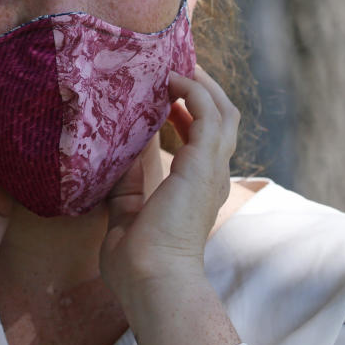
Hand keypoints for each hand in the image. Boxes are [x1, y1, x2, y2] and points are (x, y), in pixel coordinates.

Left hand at [99, 64, 238, 299]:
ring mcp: (212, 169)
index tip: (168, 93)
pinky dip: (193, 90)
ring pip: (222, 110)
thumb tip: (122, 153)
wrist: (152, 279)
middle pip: (222, 119)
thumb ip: (128, 185)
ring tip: (176, 65)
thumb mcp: (126, 215)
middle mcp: (211, 177)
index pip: (204, 140)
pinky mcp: (203, 162)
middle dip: (202, 90)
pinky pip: (207, 112)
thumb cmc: (137, 262)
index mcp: (198, 190)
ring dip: (201, 84)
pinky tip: (172, 80)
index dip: (189, 112)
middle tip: (176, 68)